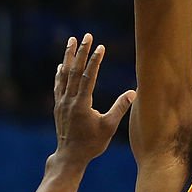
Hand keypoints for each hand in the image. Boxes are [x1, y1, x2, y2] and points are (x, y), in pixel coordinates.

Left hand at [52, 34, 134, 168]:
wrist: (70, 156)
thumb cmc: (91, 143)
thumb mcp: (109, 127)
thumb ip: (120, 108)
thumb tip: (133, 92)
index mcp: (81, 104)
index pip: (88, 77)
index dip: (95, 61)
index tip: (100, 47)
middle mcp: (69, 100)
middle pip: (75, 71)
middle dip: (81, 51)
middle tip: (86, 35)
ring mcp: (62, 102)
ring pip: (64, 74)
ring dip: (68, 57)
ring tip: (71, 41)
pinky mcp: (58, 106)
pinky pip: (59, 84)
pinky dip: (60, 73)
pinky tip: (61, 65)